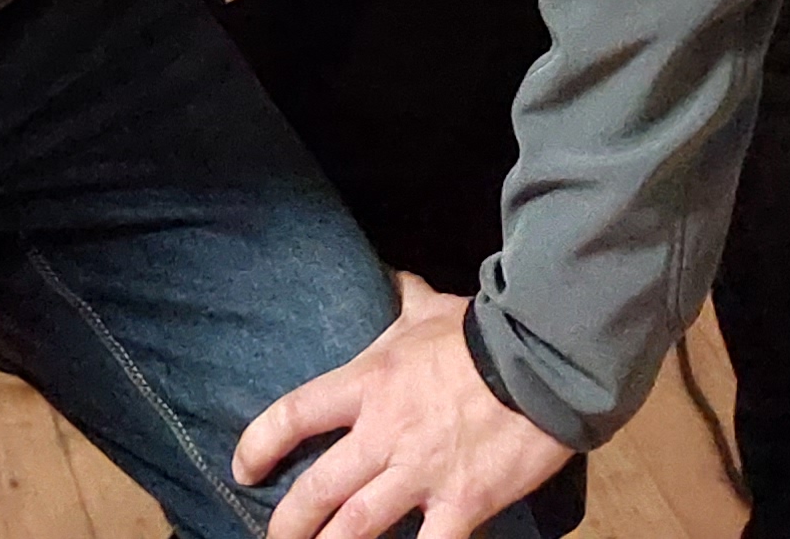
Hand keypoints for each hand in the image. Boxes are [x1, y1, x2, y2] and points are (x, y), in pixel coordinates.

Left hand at [234, 275, 568, 538]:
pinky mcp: (462, 502)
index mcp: (369, 383)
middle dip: (288, 522)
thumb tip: (389, 276)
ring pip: (356, 528)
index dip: (260, 443)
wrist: (546, 356)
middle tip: (274, 536)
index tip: (243, 468)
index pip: (295, 413)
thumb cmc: (484, 331)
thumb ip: (402, 298)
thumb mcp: (430, 309)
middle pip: (318, 489)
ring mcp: (421, 473)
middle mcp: (384, 433)